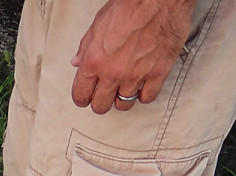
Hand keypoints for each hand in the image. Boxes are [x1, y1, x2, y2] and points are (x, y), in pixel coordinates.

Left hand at [71, 0, 196, 113]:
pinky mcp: (158, 73)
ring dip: (123, 98)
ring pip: (124, 104)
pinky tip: (143, 86)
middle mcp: (112, 72)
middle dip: (101, 102)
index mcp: (94, 61)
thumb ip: (86, 48)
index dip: (83, 98)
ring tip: (125, 88)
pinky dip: (144, 94)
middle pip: (101, 105)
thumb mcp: (98, 24)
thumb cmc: (130, 5)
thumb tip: (77, 62)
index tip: (86, 97)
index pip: (81, 95)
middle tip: (105, 95)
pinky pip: (148, 97)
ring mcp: (136, 75)